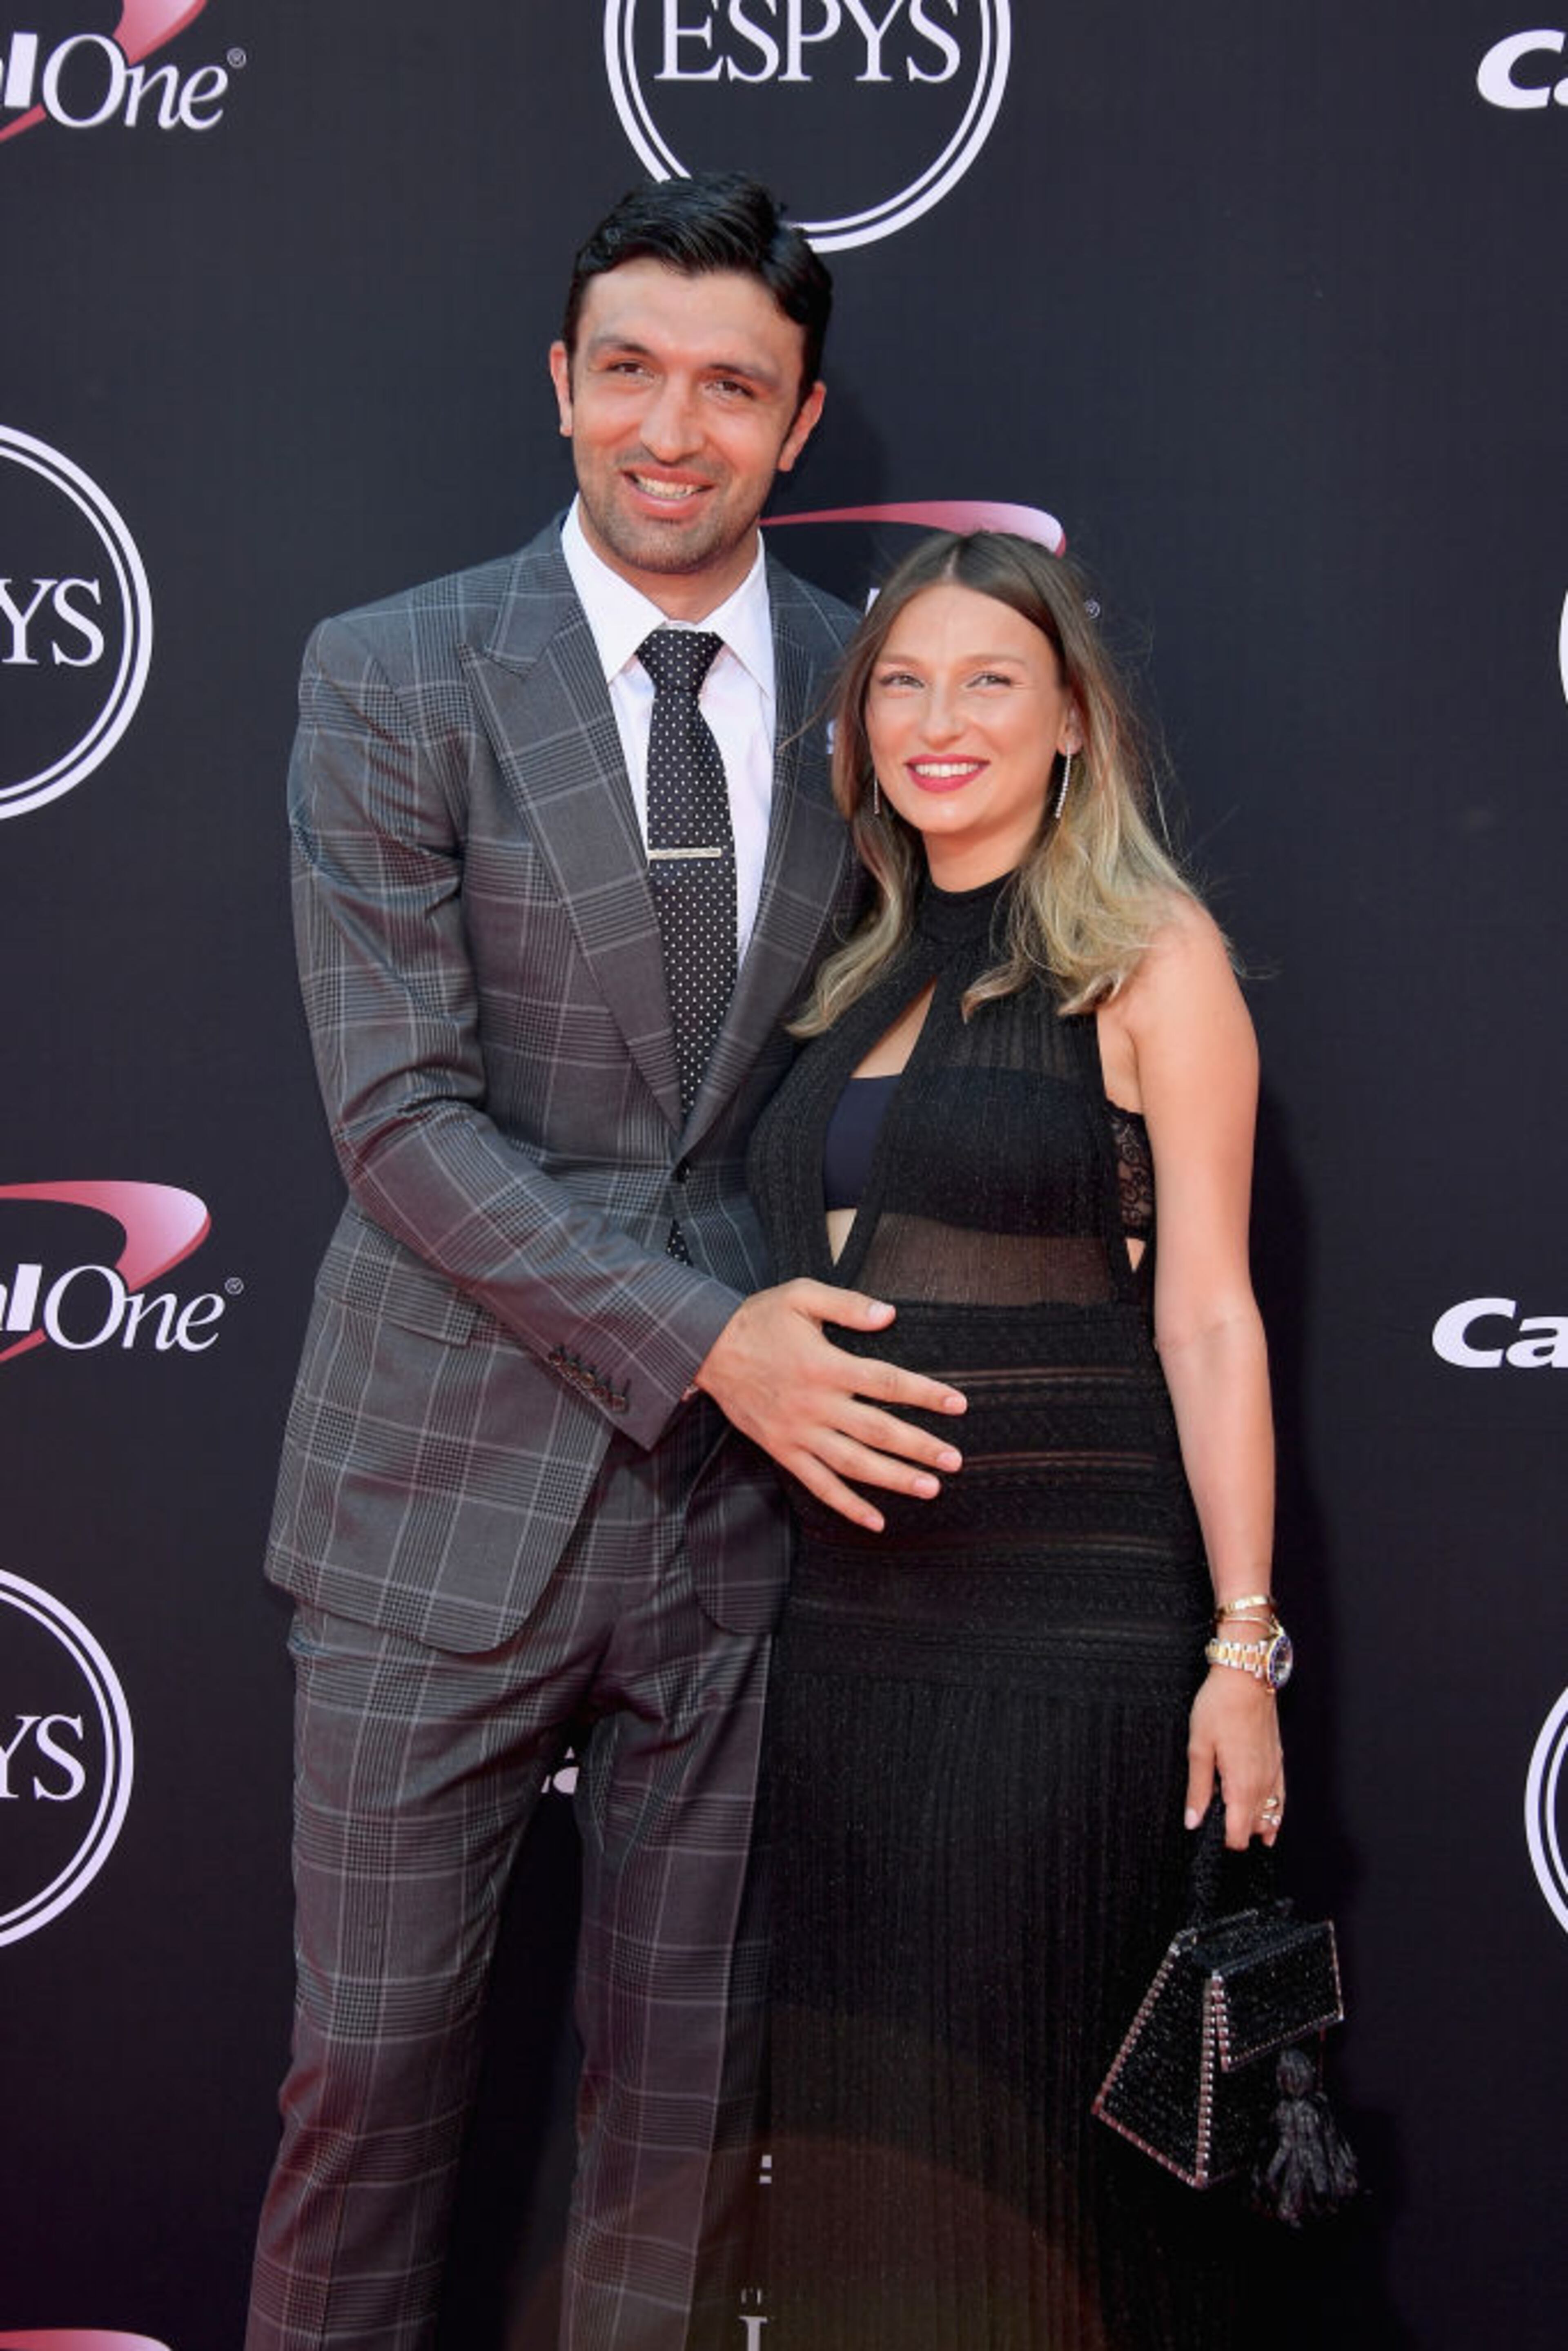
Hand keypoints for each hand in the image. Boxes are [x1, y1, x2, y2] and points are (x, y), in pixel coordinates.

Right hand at [694, 1279, 965, 1530]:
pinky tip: (876, 1521)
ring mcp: (798, 1432)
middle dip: (920, 1447)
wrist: (704, 1348)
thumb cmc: (758, 1319)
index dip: (926, 1394)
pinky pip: (818, 1484)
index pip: (887, 1382)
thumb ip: (847, 1305)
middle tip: (954, 1460)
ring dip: (894, 1479)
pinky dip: (847, 1506)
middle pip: (878, 1430)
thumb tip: (889, 1315)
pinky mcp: (782, 1449)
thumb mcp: (801, 1295)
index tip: (958, 1405)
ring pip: (853, 1463)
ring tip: (930, 1488)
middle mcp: (815, 1404)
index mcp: (825, 1365)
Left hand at [1185, 1666, 1284, 1848]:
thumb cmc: (1220, 1707)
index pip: (1239, 1835)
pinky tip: (1268, 1818)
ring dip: (1257, 1824)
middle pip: (1256, 1829)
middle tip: (1218, 1827)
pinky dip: (1274, 1811)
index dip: (1224, 1842)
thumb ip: (1197, 1789)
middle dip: (1239, 1834)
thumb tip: (1193, 1821)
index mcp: (1242, 1786)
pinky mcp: (1278, 1761)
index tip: (1209, 1838)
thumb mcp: (1198, 1748)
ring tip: (1239, 1827)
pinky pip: (1281, 1797)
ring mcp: (1274, 1773)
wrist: (1246, 1678)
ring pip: (1271, 1815)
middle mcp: (1263, 1784)